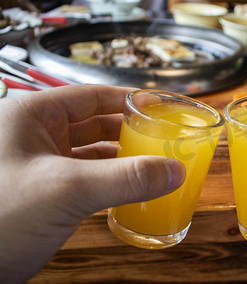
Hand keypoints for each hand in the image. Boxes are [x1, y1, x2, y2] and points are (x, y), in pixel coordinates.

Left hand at [0, 85, 184, 282]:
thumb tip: (172, 171)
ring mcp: (40, 165)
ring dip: (120, 157)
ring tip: (151, 161)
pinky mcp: (44, 191)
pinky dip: (108, 180)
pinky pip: (85, 177)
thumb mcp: (65, 189)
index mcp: (32, 116)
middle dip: (128, 130)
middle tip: (160, 136)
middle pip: (94, 123)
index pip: (91, 96)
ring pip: (91, 152)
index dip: (127, 99)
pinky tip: (128, 186)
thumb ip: (124, 178)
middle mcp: (36, 136)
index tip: (157, 106)